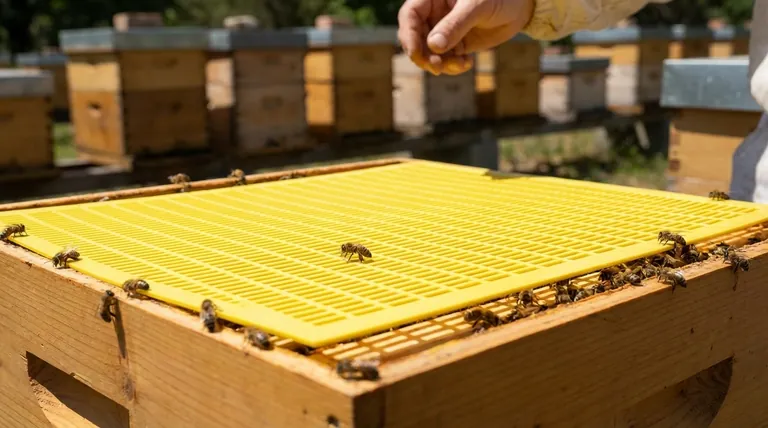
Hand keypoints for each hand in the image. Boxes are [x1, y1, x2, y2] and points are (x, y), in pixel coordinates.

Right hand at [398, 0, 534, 74]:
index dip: (409, 35)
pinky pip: (446, 59)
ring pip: (430, 52)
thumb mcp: (476, 6)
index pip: (410, 16)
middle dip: (424, 55)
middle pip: (416, 38)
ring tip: (459, 65)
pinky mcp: (456, 44)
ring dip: (440, 64)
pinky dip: (452, 66)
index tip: (417, 54)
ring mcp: (444, 30)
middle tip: (437, 68)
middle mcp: (434, 14)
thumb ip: (455, 25)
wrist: (521, 6)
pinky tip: (467, 64)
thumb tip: (433, 45)